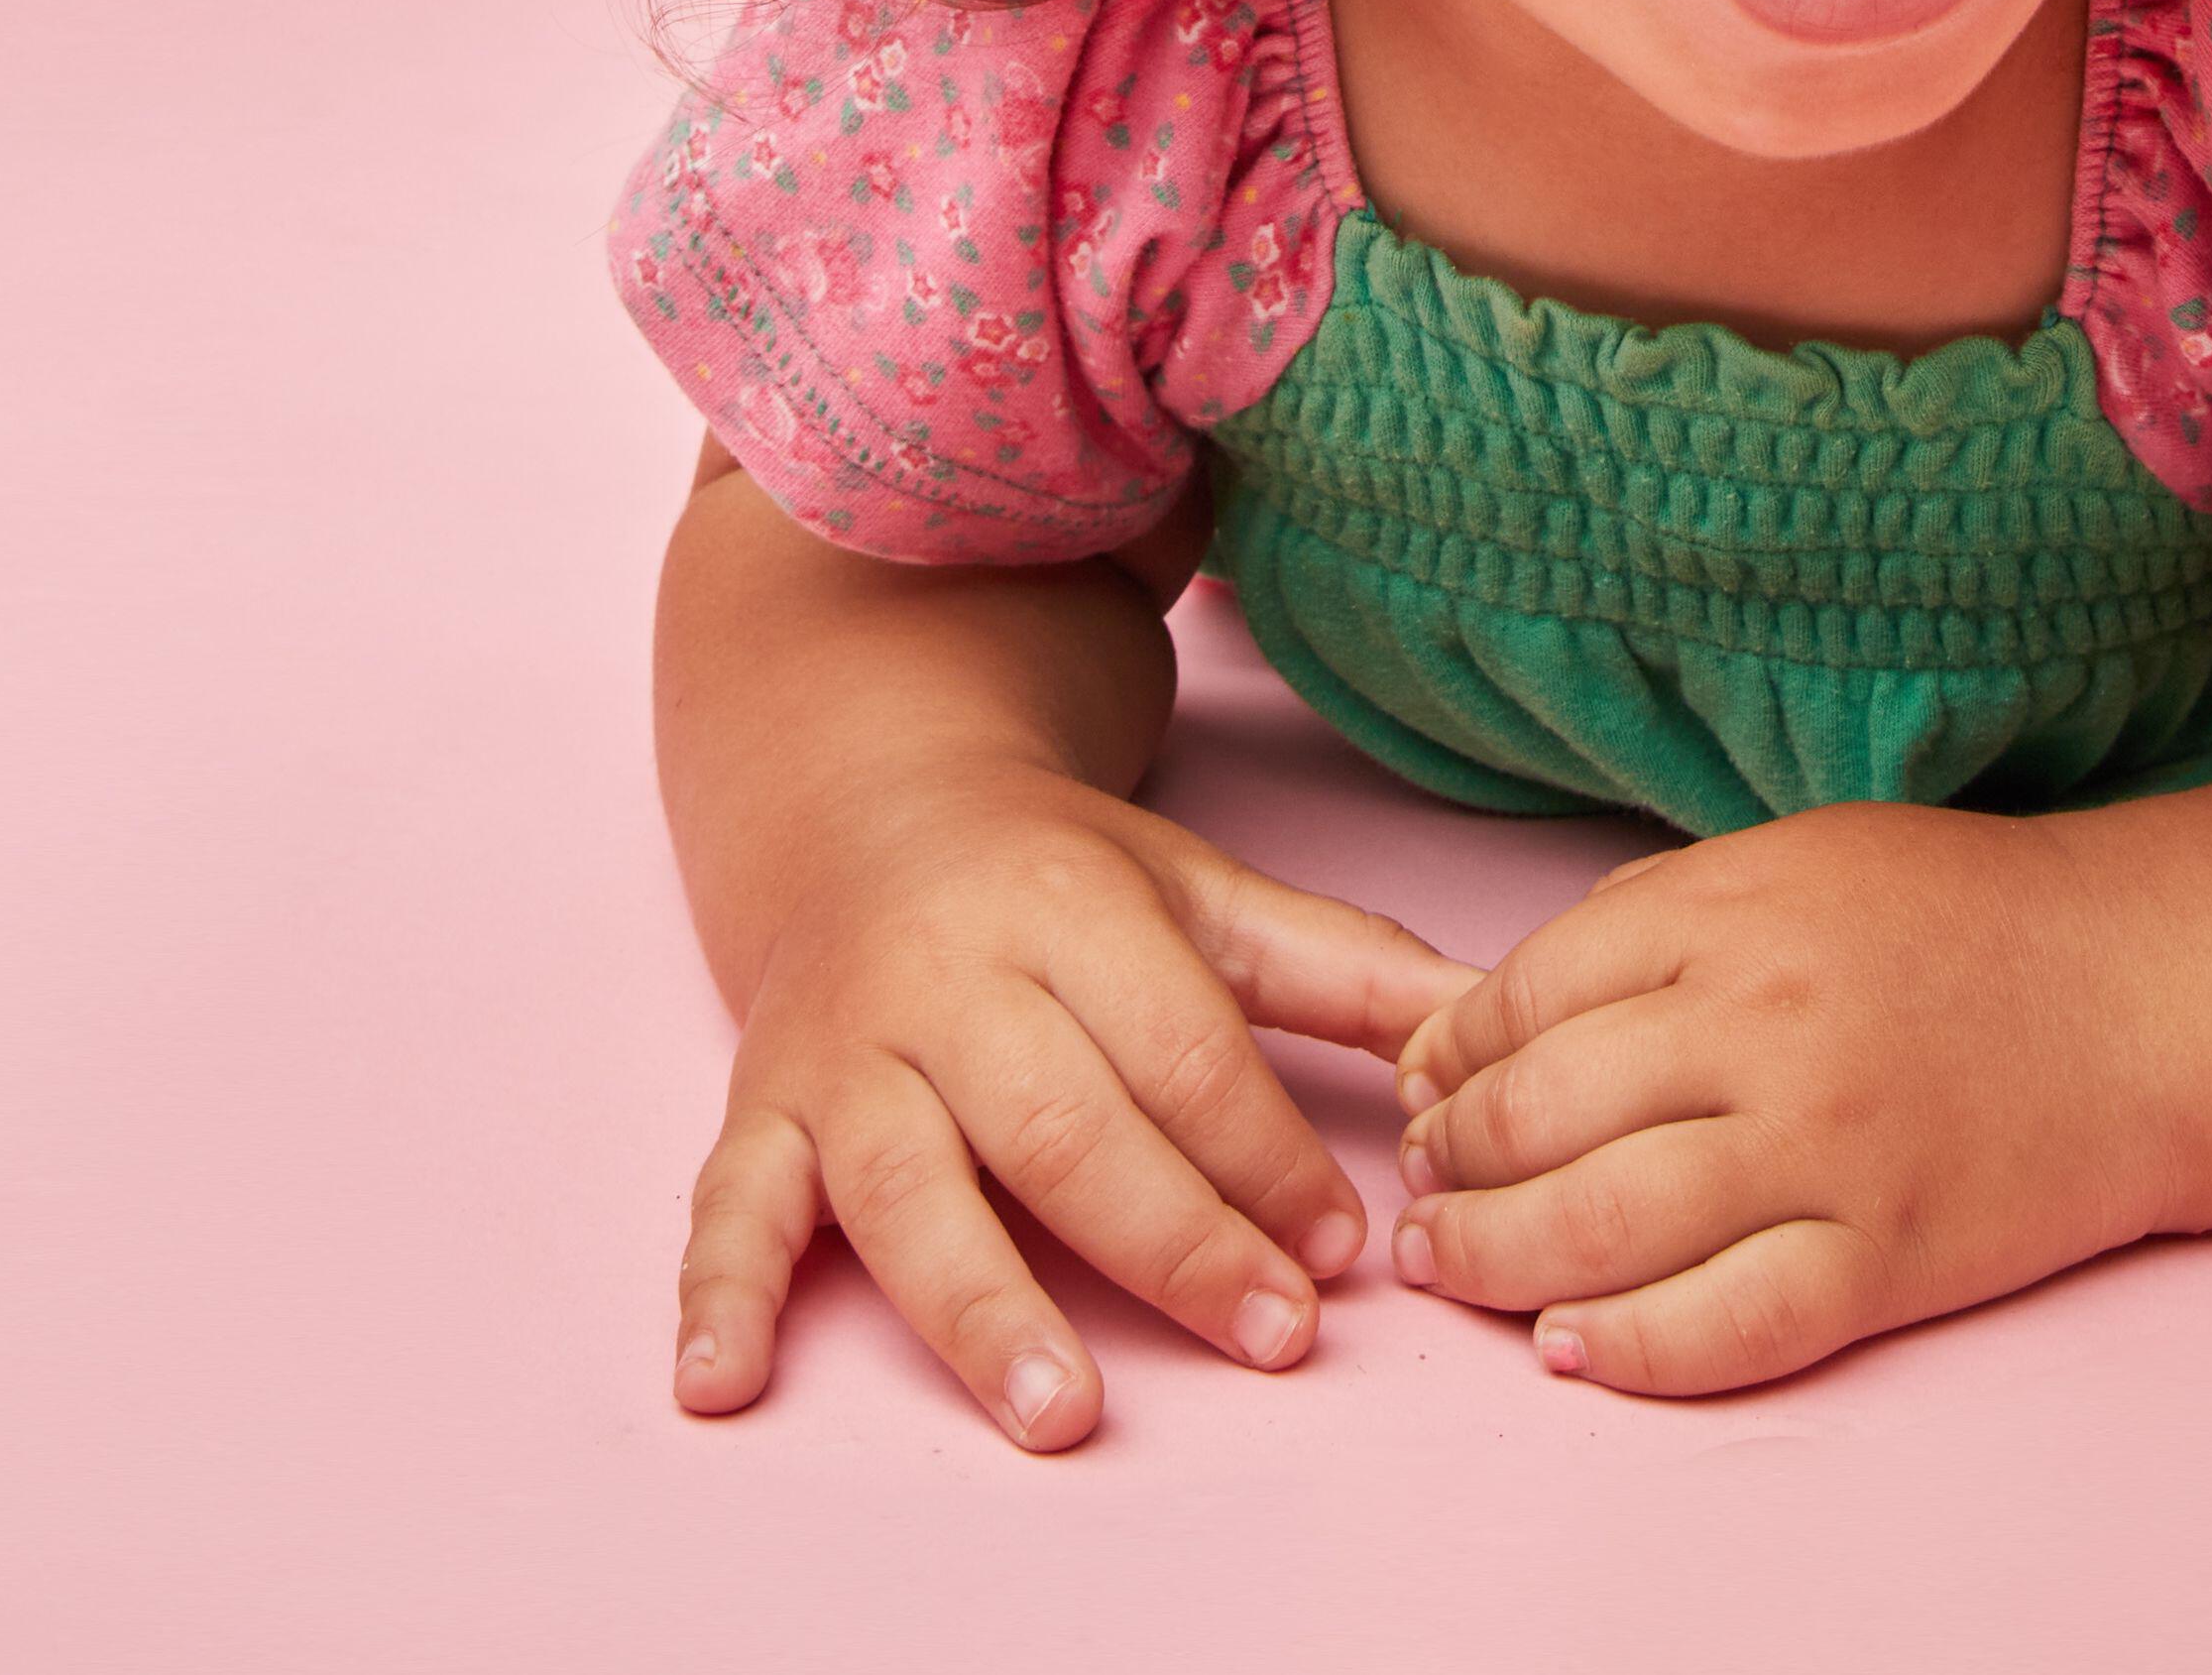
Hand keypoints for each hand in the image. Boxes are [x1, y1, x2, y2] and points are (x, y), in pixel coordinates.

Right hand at [678, 767, 1474, 1448]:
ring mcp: (843, 1049)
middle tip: (1272, 1337)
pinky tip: (720, 1384)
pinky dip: (718, 1297)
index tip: (1345, 1251)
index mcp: (1064, 906)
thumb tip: (1493, 1030)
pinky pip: (730, 1205)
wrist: (860, 801)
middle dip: (1176, 1240)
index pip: (1182, 1050)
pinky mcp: (761, 1107)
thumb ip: (1345, 970)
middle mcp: (945, 975)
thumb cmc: (1056, 876)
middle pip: (1062, 1125)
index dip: (1269, 1156)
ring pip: (908, 1185)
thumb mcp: (1202, 892)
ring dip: (984, 1305)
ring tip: (1063, 1412)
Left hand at [1385, 801, 2165, 1393]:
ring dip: (1499, 1259)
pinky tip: (1571, 1347)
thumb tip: (1488, 1017)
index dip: (1447, 1057)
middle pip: (1539, 1116)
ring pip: (1607, 1227)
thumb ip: (1646, 921)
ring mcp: (1828, 1151)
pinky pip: (1734, 1325)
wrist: (2146, 994)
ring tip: (1454, 1268)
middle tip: (1421, 1191)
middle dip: (1449, 1164)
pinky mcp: (1891, 1257)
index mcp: (1726, 914)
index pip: (1521, 996)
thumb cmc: (1960, 920)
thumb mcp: (1789, 862)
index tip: (1422, 1093)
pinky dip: (1635, 1351)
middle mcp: (1763, 1029)